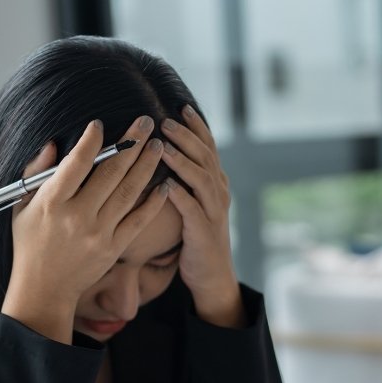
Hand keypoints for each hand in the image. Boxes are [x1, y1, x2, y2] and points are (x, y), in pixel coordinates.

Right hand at [2, 117, 169, 342]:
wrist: (44, 289)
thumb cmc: (30, 243)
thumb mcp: (21, 206)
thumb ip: (36, 173)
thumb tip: (54, 144)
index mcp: (52, 202)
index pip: (76, 164)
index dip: (91, 142)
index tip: (101, 124)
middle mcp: (77, 216)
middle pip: (110, 173)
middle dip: (130, 143)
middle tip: (145, 121)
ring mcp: (98, 233)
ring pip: (128, 192)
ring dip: (146, 166)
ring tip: (158, 145)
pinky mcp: (113, 248)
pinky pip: (138, 221)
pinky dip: (153, 202)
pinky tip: (165, 184)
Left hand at [159, 106, 245, 328]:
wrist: (212, 275)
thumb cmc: (195, 237)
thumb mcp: (194, 203)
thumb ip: (186, 180)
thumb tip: (164, 153)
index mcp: (216, 183)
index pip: (208, 147)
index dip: (196, 127)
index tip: (181, 107)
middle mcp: (218, 192)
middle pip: (205, 156)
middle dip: (185, 136)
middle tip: (165, 121)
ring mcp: (213, 211)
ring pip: (201, 178)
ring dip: (182, 160)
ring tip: (163, 146)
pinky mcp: (204, 231)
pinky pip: (192, 209)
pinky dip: (180, 195)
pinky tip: (166, 184)